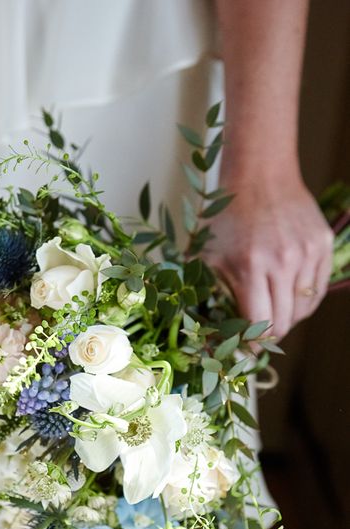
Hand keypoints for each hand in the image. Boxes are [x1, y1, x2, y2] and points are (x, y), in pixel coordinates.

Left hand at [206, 176, 333, 340]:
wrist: (259, 178)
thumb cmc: (226, 221)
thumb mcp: (207, 259)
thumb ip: (208, 298)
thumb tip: (210, 339)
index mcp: (250, 268)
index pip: (260, 326)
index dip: (254, 345)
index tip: (247, 350)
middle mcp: (282, 262)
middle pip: (283, 323)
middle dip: (269, 336)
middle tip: (258, 335)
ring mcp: (306, 254)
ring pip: (302, 310)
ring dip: (287, 318)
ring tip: (272, 310)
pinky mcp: (322, 245)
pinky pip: (317, 290)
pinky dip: (303, 301)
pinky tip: (288, 297)